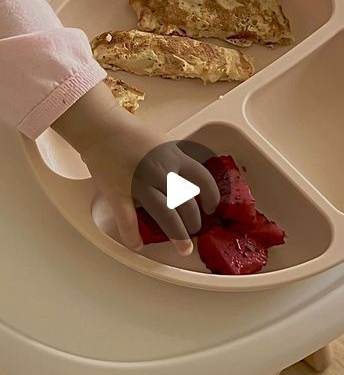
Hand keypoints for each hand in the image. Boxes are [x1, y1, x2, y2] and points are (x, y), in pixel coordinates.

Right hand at [53, 82, 219, 255]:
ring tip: (184, 247)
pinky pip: (127, 220)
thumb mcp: (161, 142)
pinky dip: (132, 236)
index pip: (202, 179)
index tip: (212, 206)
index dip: (211, 195)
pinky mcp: (118, 193)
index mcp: (173, 156)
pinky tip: (137, 245)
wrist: (100, 128)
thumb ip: (174, 160)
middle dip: (195, 221)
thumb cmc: (128, 133)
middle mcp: (161, 171)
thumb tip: (186, 179)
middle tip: (195, 229)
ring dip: (178, 234)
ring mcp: (140, 184)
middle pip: (186, 202)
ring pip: (166, 214)